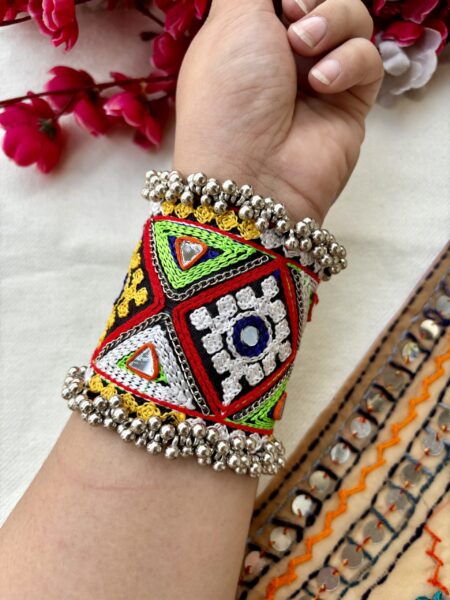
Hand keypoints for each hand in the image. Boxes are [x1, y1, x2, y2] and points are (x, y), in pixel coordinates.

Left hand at [173, 0, 382, 222]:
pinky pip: (368, 58)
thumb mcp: (230, 21)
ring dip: (333, 21)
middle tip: (293, 15)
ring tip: (304, 48)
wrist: (250, 172)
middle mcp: (285, 54)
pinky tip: (322, 84)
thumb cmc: (228, 98)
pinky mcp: (350, 102)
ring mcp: (320, 77)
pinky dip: (349, 61)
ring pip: (354, 18)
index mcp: (250, 33)